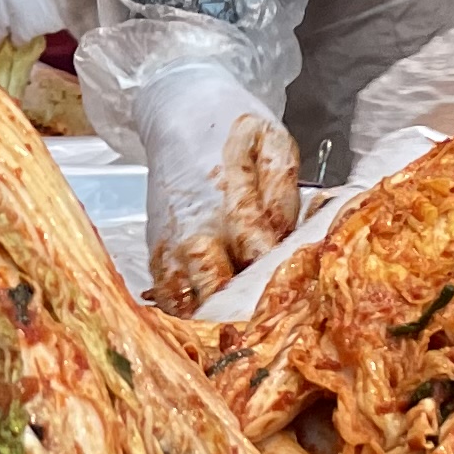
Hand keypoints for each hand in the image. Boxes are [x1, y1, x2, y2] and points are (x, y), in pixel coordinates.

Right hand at [136, 62, 298, 315]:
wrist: (177, 108)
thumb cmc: (230, 124)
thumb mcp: (272, 140)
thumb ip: (281, 190)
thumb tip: (284, 235)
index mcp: (229, 202)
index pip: (258, 259)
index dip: (279, 285)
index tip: (299, 304)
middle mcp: (195, 230)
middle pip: (217, 293)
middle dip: (242, 317)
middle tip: (268, 336)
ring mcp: (170, 243)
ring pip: (187, 303)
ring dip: (210, 324)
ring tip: (238, 345)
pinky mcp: (155, 249)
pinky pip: (166, 295)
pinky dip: (184, 316)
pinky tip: (208, 328)